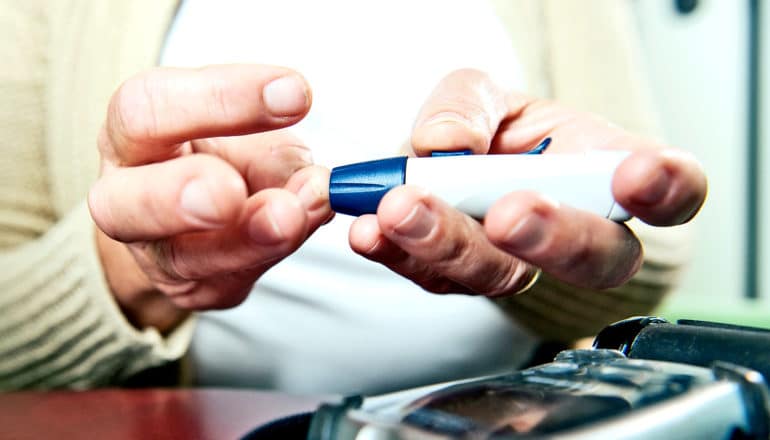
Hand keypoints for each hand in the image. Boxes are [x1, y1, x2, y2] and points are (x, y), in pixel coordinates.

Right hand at [88, 65, 331, 330]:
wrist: (204, 217)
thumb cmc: (225, 158)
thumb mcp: (249, 136)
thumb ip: (276, 154)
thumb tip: (315, 183)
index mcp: (130, 134)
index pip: (149, 108)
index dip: (219, 98)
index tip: (294, 93)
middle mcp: (123, 197)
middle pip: (124, 202)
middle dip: (179, 195)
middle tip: (230, 190)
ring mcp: (153, 255)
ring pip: (183, 258)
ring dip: (246, 237)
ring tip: (290, 215)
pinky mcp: (190, 290)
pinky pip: (229, 279)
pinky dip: (272, 252)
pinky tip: (301, 226)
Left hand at [349, 69, 705, 295]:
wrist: (443, 166)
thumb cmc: (490, 131)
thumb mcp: (480, 95)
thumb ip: (466, 106)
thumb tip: (446, 144)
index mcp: (607, 173)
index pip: (671, 189)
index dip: (668, 189)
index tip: (636, 176)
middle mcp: (576, 230)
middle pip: (595, 258)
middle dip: (553, 237)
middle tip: (509, 214)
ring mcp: (520, 263)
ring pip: (506, 276)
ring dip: (453, 244)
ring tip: (403, 209)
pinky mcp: (463, 279)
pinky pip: (437, 278)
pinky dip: (398, 254)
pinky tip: (370, 230)